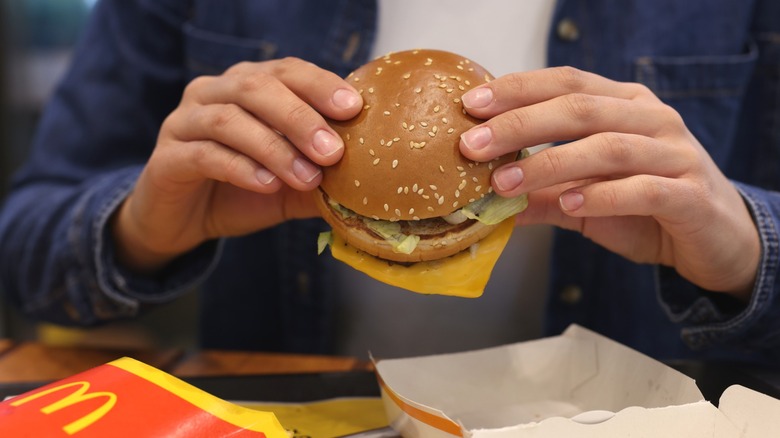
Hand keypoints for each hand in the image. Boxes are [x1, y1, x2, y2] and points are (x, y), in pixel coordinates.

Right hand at [112, 58, 361, 272]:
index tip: (354, 108)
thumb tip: (370, 185)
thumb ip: (322, 178)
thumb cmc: (240, 191)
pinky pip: (204, 154)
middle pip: (256, 87)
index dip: (319, 84)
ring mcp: (184, 122)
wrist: (181, 222)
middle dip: (300, 117)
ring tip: (307, 177)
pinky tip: (268, 185)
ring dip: (274, 147)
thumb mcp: (290, 185)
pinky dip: (241, 168)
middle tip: (333, 150)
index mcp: (246, 87)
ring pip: (228, 119)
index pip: (286, 71)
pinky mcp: (167, 158)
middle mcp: (213, 93)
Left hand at [459, 67, 759, 299]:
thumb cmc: (646, 208)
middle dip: (520, 124)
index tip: (471, 105)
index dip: (517, 89)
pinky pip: (644, 189)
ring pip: (608, 148)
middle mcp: (652, 119)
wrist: (717, 239)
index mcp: (625, 104)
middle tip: (473, 145)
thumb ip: (539, 194)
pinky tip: (568, 204)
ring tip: (505, 183)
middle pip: (580, 108)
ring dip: (549, 164)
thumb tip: (482, 202)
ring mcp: (675, 154)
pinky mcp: (691, 194)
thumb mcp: (583, 199)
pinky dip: (602, 196)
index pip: (566, 82)